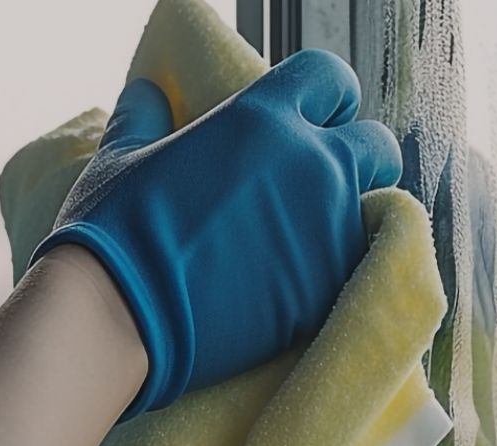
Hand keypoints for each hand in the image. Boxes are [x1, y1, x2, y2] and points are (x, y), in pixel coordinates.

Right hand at [31, 49, 402, 418]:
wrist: (126, 315)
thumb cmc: (117, 233)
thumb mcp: (123, 157)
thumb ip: (146, 118)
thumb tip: (149, 95)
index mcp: (265, 117)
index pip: (331, 79)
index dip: (326, 99)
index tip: (314, 121)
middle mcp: (312, 166)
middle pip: (378, 146)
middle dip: (360, 160)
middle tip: (324, 186)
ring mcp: (328, 232)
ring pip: (373, 216)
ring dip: (348, 223)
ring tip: (306, 243)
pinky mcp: (327, 291)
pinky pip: (354, 272)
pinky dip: (335, 274)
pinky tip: (300, 284)